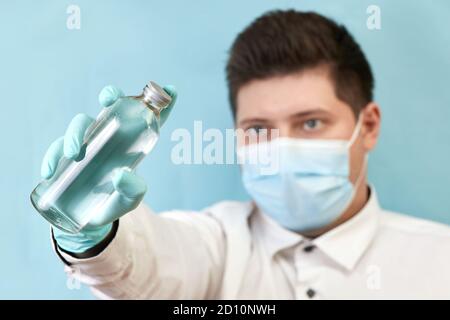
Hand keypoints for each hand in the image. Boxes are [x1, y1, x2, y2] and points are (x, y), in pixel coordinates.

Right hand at [41, 85, 176, 252]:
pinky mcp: (67, 156)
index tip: (172, 90)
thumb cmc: (116, 202)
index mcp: (132, 143)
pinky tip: (49, 171)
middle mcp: (111, 137)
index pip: (148, 118)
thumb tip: (122, 175)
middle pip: (111, 107)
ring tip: (74, 153)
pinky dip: (52, 156)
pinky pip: (57, 148)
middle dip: (111, 95)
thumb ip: (133, 190)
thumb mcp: (130, 199)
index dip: (160, 102)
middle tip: (108, 100)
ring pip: (81, 123)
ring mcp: (88, 143)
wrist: (92, 219)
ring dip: (75, 132)